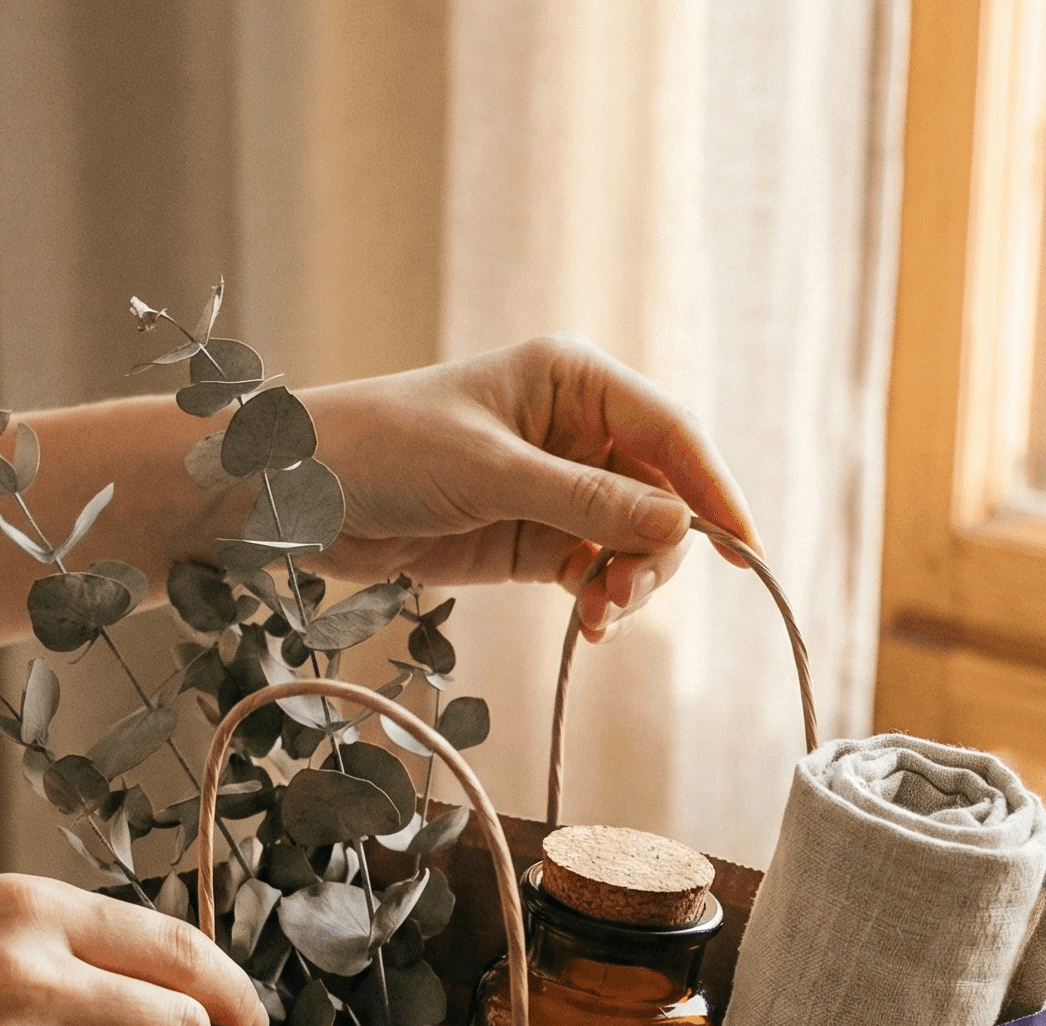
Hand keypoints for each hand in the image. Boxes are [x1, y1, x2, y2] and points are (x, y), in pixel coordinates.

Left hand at [306, 336, 760, 640]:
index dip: (717, 491)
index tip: (748, 551)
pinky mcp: (532, 538)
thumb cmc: (384, 449)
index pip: (673, 433)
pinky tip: (586, 626)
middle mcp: (576, 429)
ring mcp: (556, 487)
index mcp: (574, 380)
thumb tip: (679, 529)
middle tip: (623, 601)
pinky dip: (600, 601)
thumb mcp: (491, 473)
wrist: (297, 495)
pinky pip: (595, 572)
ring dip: (629, 586)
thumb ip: (586, 503)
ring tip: (596, 620)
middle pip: (663, 497)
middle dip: (658, 554)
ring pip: (634, 543)